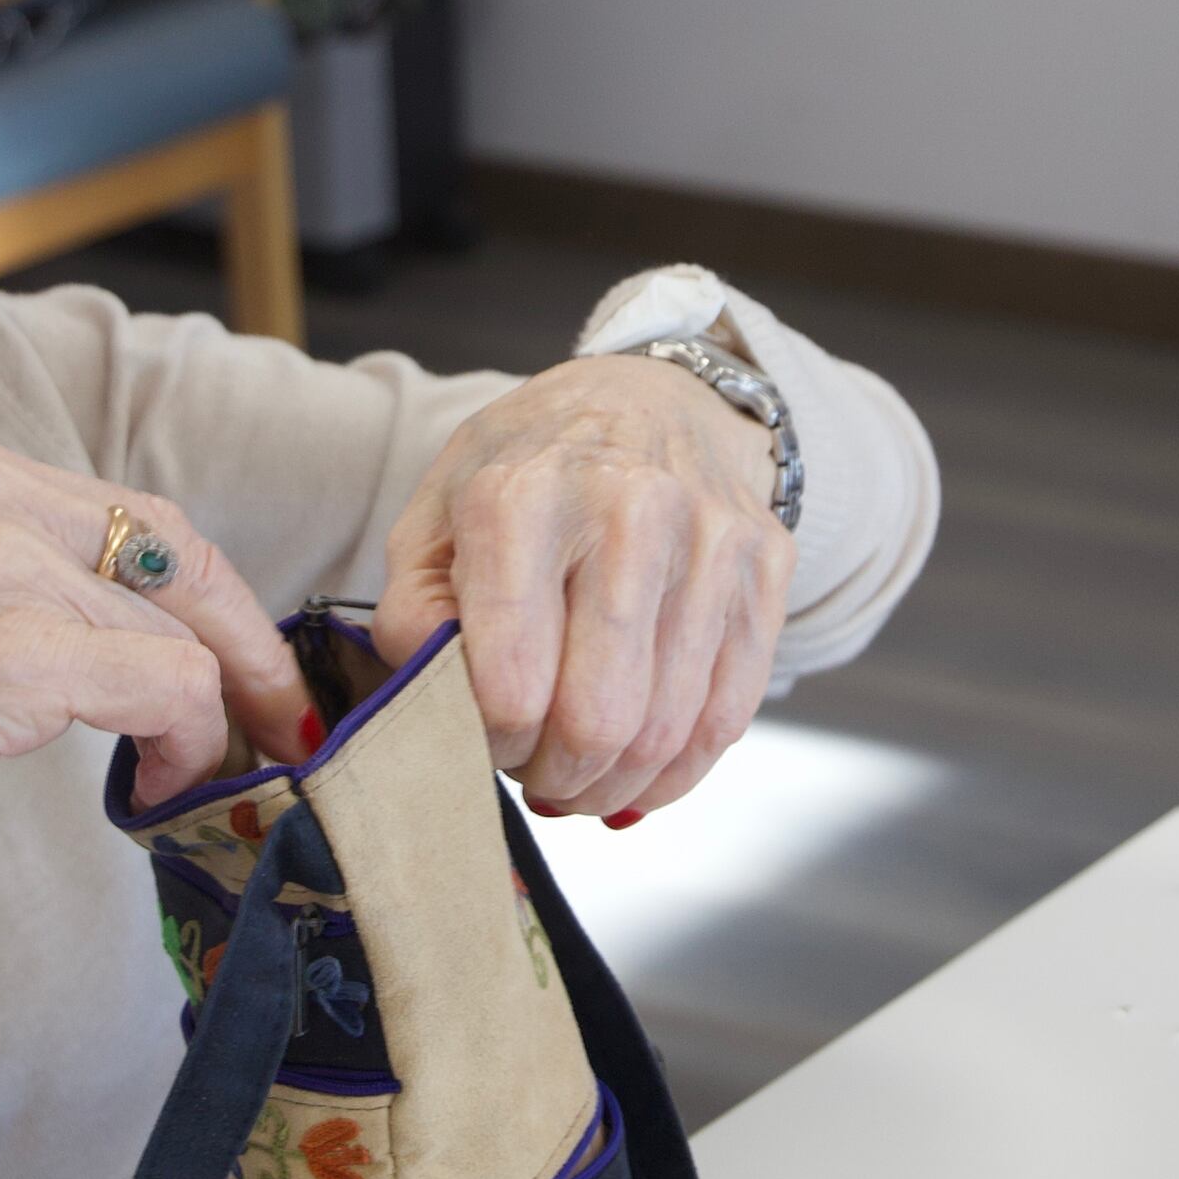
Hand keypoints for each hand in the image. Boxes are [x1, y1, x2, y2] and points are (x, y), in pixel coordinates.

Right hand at [0, 436, 317, 842]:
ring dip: (209, 709)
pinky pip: (159, 684)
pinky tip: (159, 783)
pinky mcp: (7, 649)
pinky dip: (184, 739)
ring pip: (177, 629)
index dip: (209, 596)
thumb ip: (10, 582)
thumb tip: (121, 639)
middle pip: (181, 555)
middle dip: (244, 642)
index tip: (242, 662)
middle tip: (276, 714)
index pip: (137, 516)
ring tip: (200, 769)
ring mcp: (0, 566)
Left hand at [370, 354, 798, 822]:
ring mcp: (710, 539)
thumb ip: (414, 614)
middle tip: (535, 771)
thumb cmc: (531, 469)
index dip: (491, 742)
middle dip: (556, 776)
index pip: (510, 686)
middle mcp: (628, 509)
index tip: (485, 737)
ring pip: (668, 732)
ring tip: (581, 774)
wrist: (651, 396)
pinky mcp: (765, 568)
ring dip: (614, 782)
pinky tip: (639, 769)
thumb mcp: (438, 516)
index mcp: (523, 497)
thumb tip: (435, 705)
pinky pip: (728, 716)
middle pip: (598, 719)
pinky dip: (678, 770)